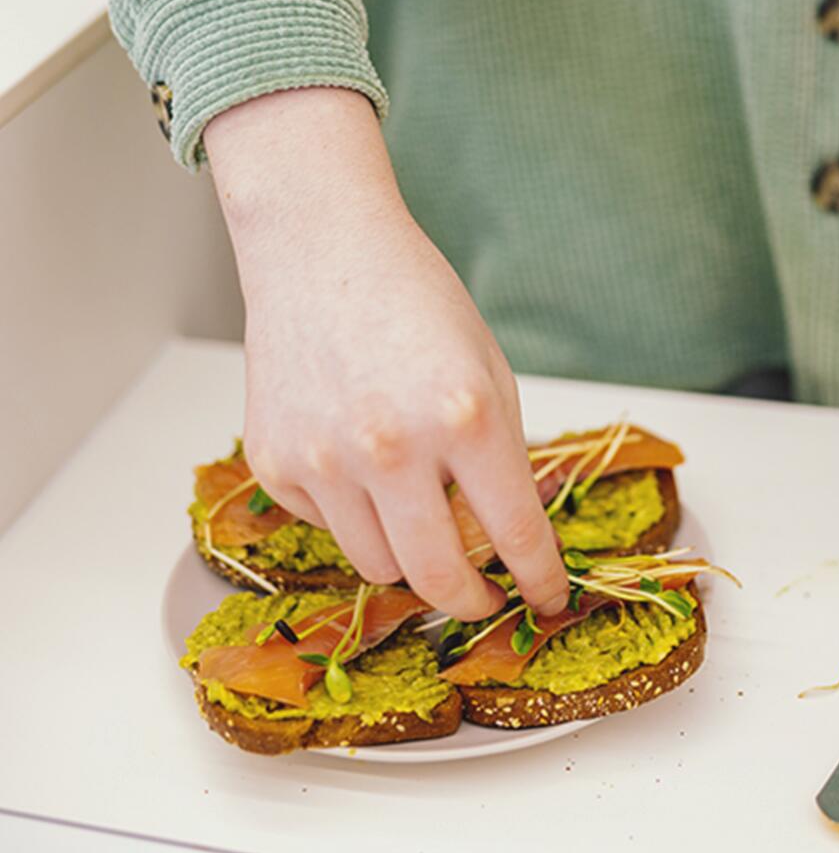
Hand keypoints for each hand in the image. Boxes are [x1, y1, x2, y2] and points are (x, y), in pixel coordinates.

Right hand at [206, 88, 568, 620]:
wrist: (320, 250)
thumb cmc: (414, 301)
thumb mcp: (489, 372)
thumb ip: (501, 458)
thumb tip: (509, 541)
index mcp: (466, 417)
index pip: (515, 534)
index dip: (540, 580)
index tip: (549, 600)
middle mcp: (392, 448)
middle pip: (437, 578)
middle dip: (473, 602)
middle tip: (487, 598)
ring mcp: (325, 462)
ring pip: (379, 567)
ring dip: (411, 559)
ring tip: (422, 516)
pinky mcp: (275, 466)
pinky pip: (328, 528)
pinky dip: (356, 515)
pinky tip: (361, 462)